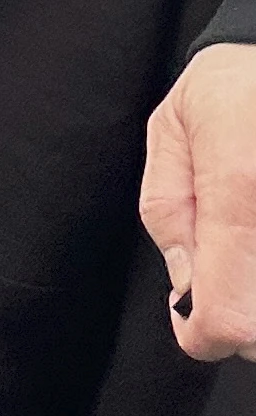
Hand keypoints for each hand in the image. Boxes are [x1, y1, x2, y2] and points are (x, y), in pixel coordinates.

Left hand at [141, 42, 255, 361]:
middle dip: (241, 320)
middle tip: (226, 275)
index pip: (230, 323)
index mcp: (241, 191)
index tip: (192, 316)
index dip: (203, 332)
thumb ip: (170, 215)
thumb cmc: (233, 83)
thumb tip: (186, 294)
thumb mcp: (173, 131)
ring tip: (246, 246)